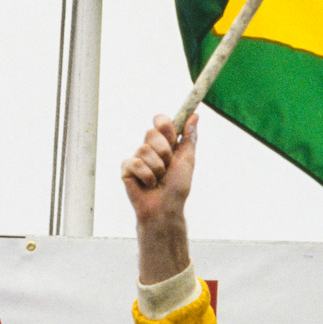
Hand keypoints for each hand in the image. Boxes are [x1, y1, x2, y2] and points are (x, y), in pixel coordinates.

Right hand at [121, 114, 195, 284]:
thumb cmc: (178, 187)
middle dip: (164, 152)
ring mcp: (137, 158)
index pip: (160, 121)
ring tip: (159, 179)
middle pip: (151, 133)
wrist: (166, 208)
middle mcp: (149, 148)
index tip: (172, 134)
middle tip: (167, 166)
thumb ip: (189, 137)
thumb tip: (195, 115)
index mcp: (164, 143)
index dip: (165, 125)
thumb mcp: (187, 160)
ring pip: (144, 149)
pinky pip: (135, 163)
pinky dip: (147, 176)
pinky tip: (149, 185)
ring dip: (157, 168)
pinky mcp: (127, 169)